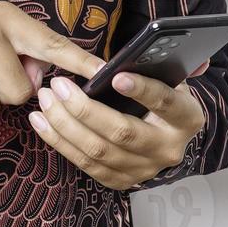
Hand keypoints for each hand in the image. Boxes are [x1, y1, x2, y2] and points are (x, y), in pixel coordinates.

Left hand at [27, 63, 208, 190]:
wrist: (166, 138)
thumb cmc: (163, 99)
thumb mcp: (170, 80)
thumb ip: (164, 64)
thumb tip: (159, 46)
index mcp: (186, 118)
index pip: (165, 103)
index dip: (142, 90)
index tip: (115, 77)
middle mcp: (168, 149)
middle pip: (122, 133)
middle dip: (85, 109)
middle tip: (58, 85)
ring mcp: (143, 169)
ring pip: (98, 151)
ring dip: (65, 124)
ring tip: (45, 99)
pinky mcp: (120, 180)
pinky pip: (84, 163)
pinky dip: (59, 141)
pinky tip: (41, 120)